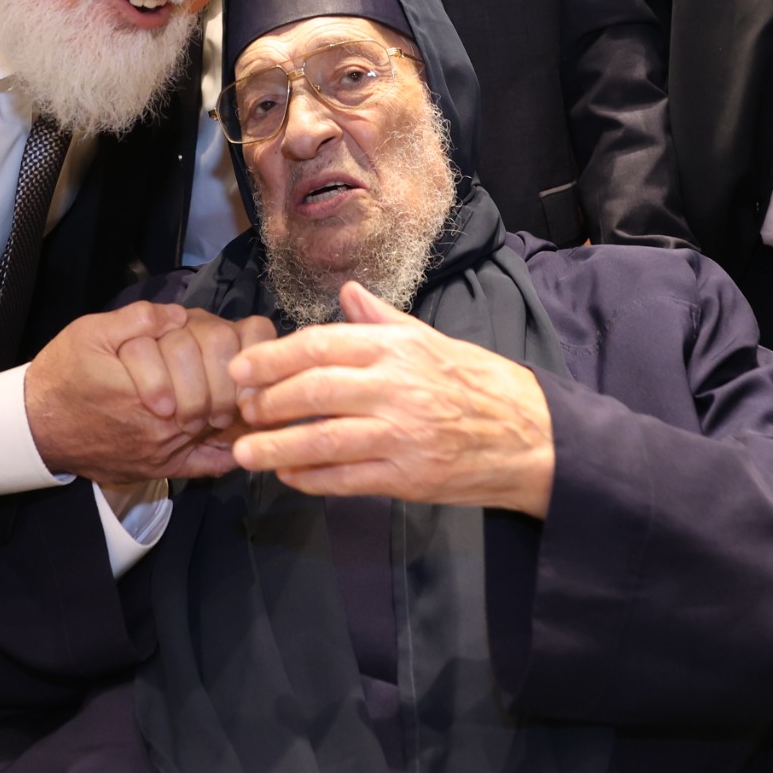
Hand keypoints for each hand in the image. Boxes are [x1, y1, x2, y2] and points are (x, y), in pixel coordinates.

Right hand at [25, 302, 274, 483]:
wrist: (36, 425)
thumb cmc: (63, 376)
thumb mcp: (91, 332)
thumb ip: (138, 319)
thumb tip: (179, 315)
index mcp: (147, 390)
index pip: (215, 368)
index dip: (227, 348)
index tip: (221, 338)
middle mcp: (162, 428)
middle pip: (224, 399)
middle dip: (228, 376)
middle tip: (226, 360)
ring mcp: (164, 454)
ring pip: (222, 430)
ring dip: (230, 406)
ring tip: (227, 385)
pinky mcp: (161, 470)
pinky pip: (209, 465)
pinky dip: (229, 448)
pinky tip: (237, 432)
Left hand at [229, 282, 555, 516]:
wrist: (530, 436)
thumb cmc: (477, 384)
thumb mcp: (431, 340)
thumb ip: (382, 320)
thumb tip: (346, 292)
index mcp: (398, 348)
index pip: (321, 346)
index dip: (273, 359)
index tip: (242, 370)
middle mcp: (396, 387)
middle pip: (314, 391)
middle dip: (268, 403)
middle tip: (241, 410)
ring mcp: (402, 434)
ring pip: (323, 440)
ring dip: (277, 448)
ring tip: (246, 452)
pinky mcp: (408, 476)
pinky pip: (347, 479)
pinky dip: (312, 479)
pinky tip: (291, 476)